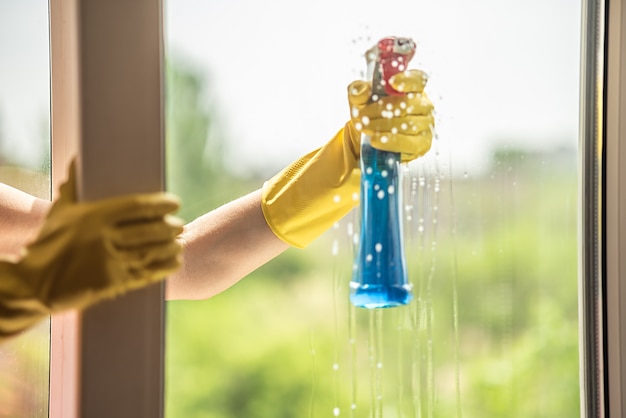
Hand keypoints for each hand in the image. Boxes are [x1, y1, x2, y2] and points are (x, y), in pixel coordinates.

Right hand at [0, 163, 182, 338]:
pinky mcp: (113, 283)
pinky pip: (146, 273)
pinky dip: (164, 267)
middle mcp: (105, 238)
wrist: (34, 284)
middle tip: (179, 225)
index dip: (160, 204)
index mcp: (94, 216)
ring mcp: (110, 262)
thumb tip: (79, 160)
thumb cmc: (48, 244)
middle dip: (170, 227)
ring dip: (170, 247)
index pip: (137, 206)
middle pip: (149, 229)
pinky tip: (175, 262)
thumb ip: (73, 186)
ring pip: (151, 251)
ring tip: (179, 242)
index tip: (175, 203)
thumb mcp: (60, 212)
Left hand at [345, 69, 434, 161]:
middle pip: (407, 104)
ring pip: (407, 124)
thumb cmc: (370, 112)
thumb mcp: (359, 99)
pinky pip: (410, 143)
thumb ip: (358, 91)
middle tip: (362, 115)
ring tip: (365, 128)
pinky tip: (376, 140)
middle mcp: (423, 105)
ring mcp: (426, 124)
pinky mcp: (423, 143)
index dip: (407, 80)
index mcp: (412, 88)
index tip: (392, 82)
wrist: (369, 137)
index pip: (418, 79)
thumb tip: (361, 91)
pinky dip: (391, 141)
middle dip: (381, 109)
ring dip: (383, 126)